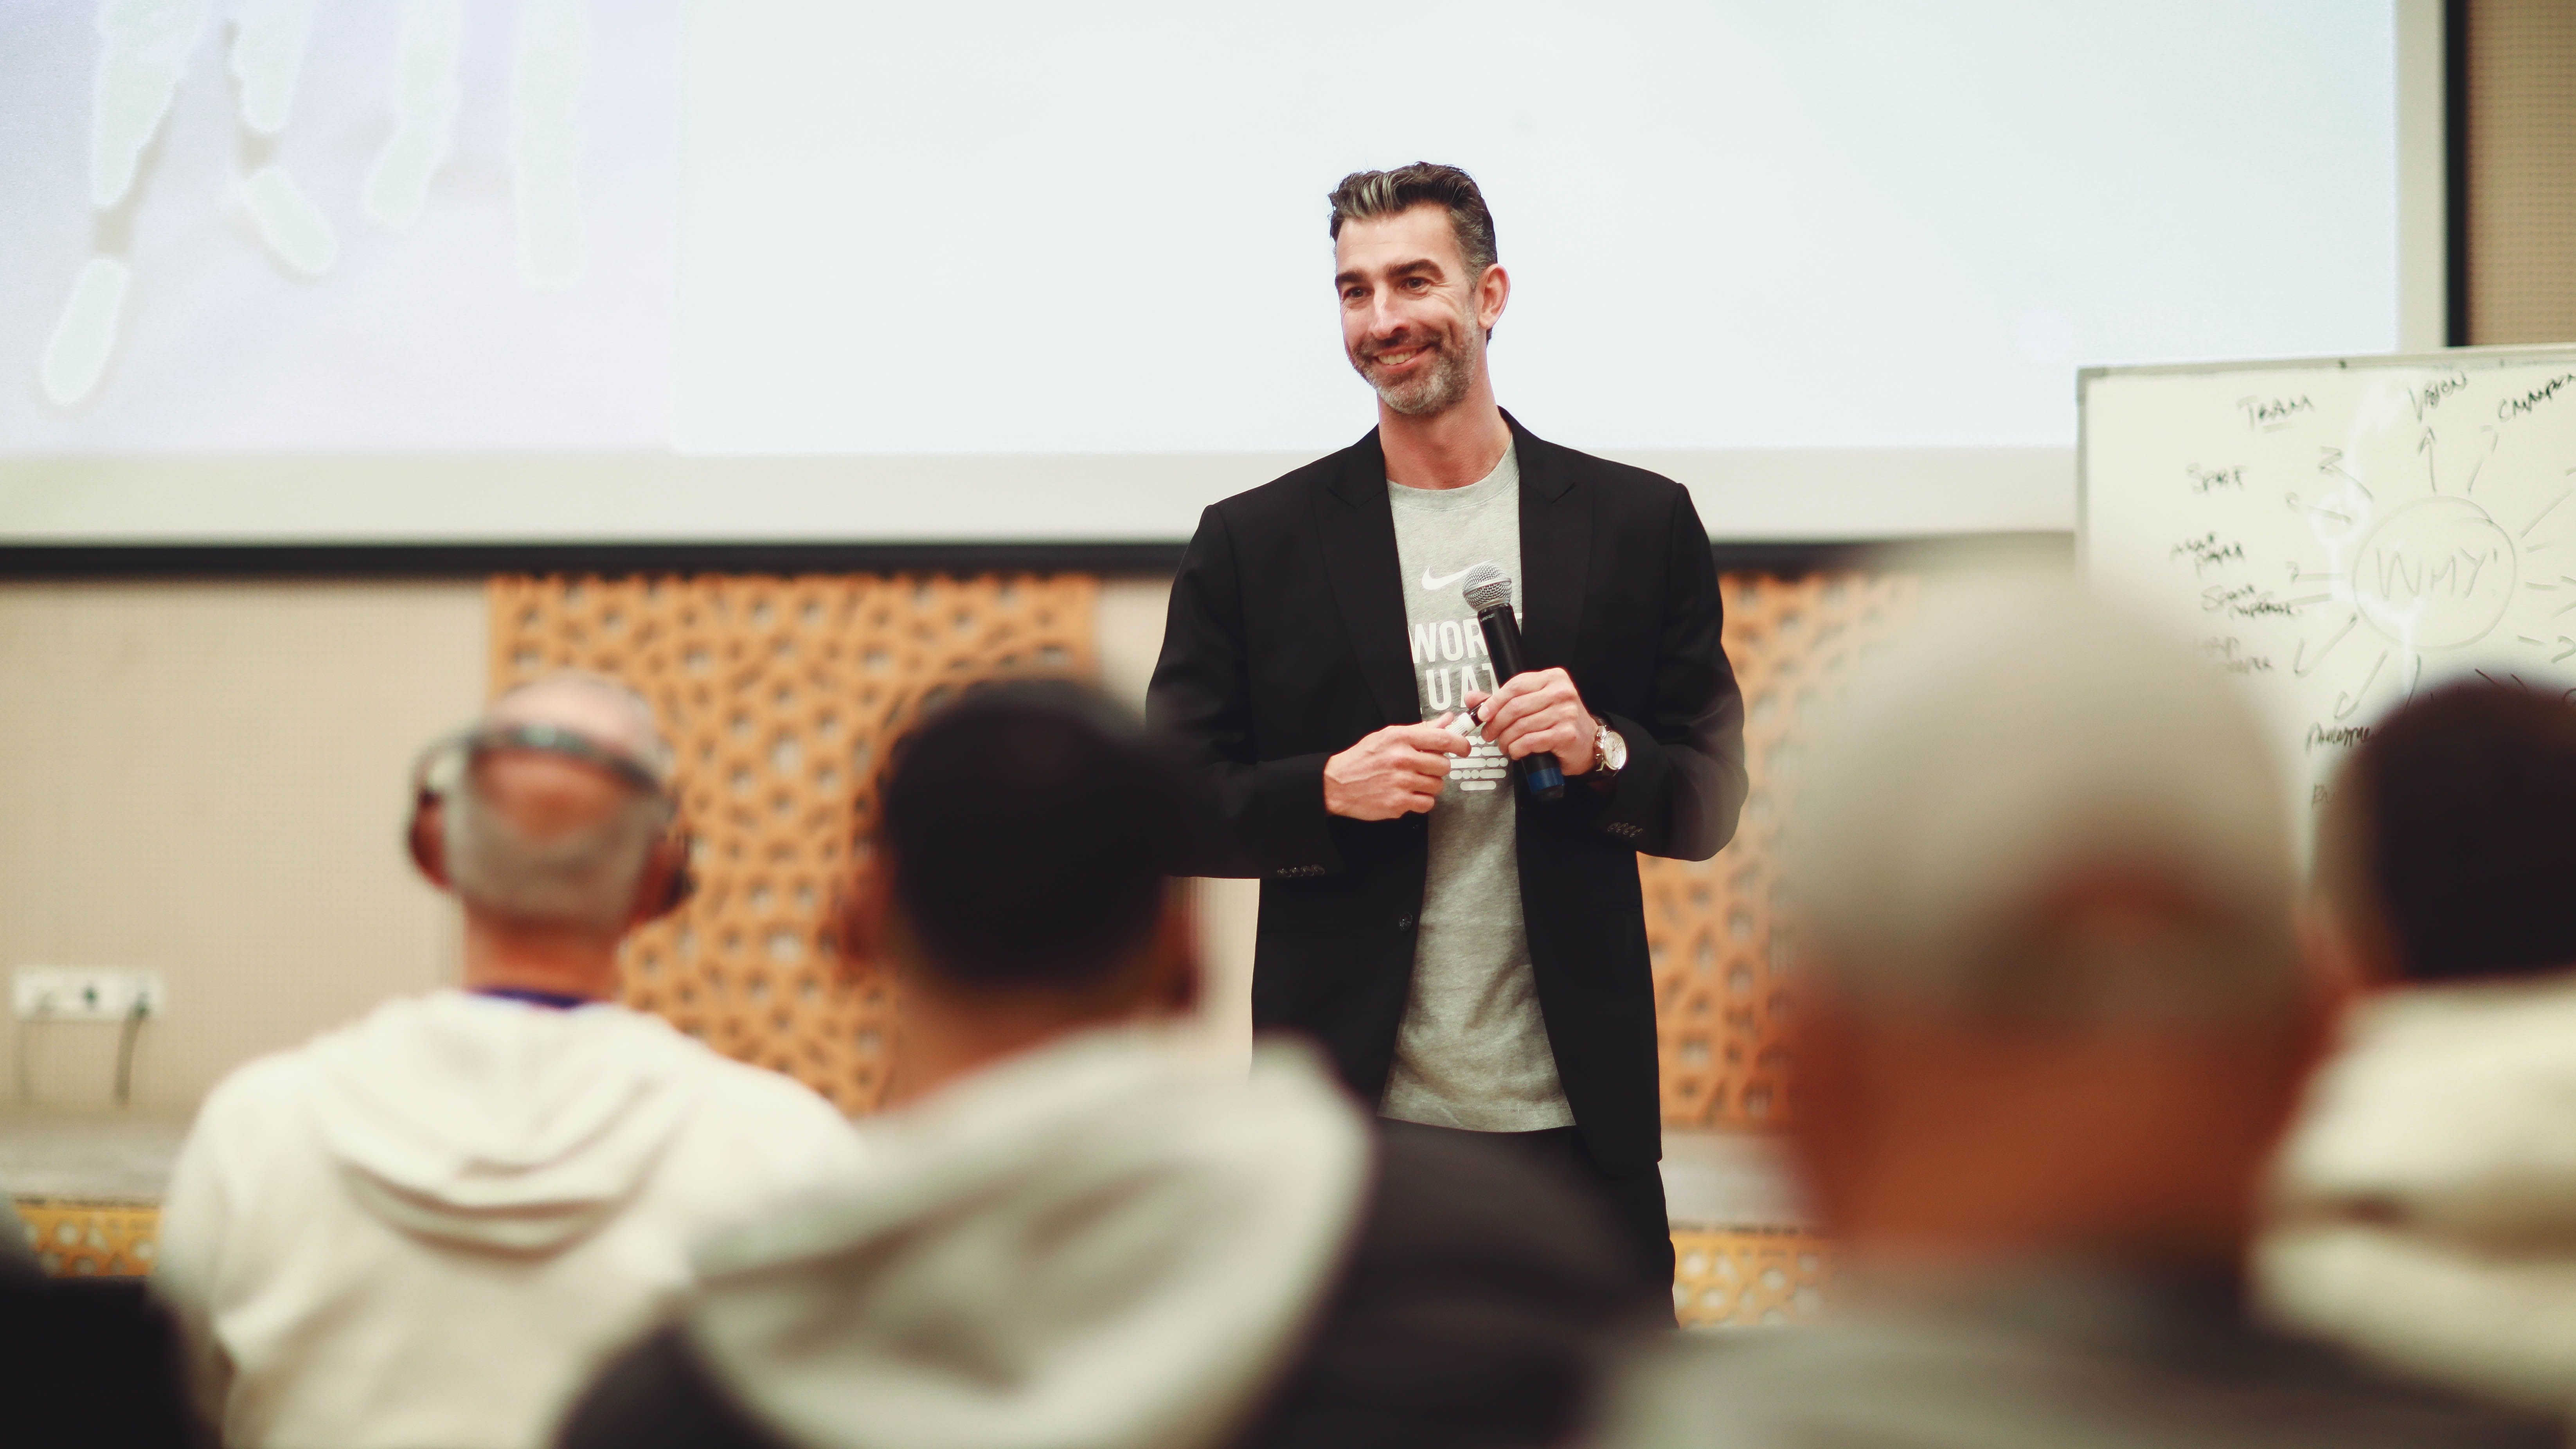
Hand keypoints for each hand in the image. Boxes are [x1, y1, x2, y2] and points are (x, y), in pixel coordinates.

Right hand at [1324, 716, 1471, 819]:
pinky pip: (1427, 803)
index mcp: (1401, 739)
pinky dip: (1421, 801)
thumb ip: (1421, 729)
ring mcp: (1401, 783)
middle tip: (1425, 767)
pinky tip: (1408, 794)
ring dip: (1429, 785)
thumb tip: (1447, 721)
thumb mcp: (1389, 736)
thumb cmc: (1363, 759)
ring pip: (1437, 786)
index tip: (1463, 749)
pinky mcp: (1398, 803)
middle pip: (1443, 765)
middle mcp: (1402, 759)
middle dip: (1438, 768)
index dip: (1460, 744)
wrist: (1337, 783)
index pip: (1443, 739)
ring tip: (1412, 781)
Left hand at [1465, 669, 1593, 775]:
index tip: (1482, 714)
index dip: (1494, 701)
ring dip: (1506, 739)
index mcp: (1553, 678)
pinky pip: (1531, 741)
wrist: (1588, 742)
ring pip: (1521, 725)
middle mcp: (1561, 692)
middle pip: (1516, 706)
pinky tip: (1516, 751)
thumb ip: (1502, 700)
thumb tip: (1472, 698)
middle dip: (1496, 723)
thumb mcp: (1533, 704)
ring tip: (1503, 744)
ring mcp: (1566, 713)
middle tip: (1489, 734)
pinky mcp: (1566, 734)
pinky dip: (1517, 748)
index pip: (1515, 686)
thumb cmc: (1559, 721)